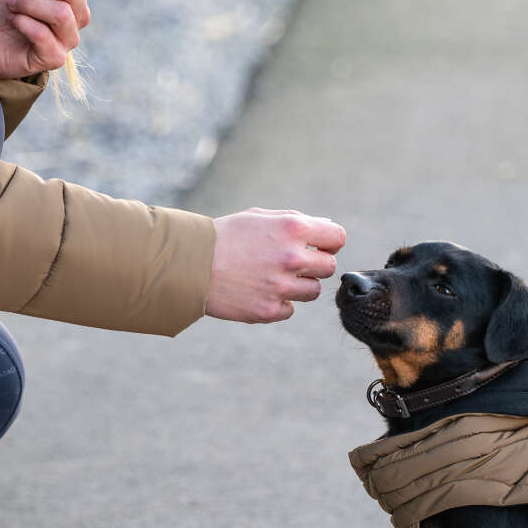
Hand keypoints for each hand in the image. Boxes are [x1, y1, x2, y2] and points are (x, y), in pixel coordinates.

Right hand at [206, 208, 345, 322]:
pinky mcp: (269, 310)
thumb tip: (327, 227)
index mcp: (292, 229)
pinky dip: (278, 303)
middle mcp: (292, 258)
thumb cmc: (225, 236)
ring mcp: (281, 287)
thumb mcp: (259, 217)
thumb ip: (296, 221)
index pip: (337, 238)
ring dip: (298, 285)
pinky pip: (290, 309)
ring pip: (312, 291)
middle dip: (314, 265)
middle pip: (329, 267)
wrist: (190, 264)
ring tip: (271, 277)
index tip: (319, 246)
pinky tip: (257, 292)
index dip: (330, 242)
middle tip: (290, 263)